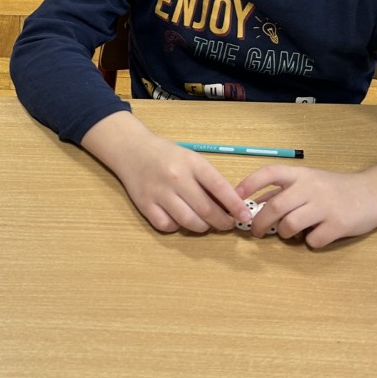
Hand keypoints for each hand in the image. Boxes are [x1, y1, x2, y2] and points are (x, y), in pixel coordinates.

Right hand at [82, 113, 252, 233]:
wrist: (131, 150)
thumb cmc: (167, 154)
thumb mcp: (191, 158)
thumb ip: (208, 179)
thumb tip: (229, 204)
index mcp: (191, 162)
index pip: (219, 187)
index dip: (235, 205)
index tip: (245, 216)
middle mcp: (175, 177)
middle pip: (205, 208)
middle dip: (222, 221)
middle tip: (228, 224)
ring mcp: (159, 192)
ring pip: (188, 221)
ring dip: (202, 227)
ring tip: (206, 224)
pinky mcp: (144, 204)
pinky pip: (167, 225)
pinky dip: (177, 227)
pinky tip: (180, 220)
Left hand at [236, 165, 376, 247]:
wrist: (372, 194)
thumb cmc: (334, 189)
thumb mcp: (308, 182)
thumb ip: (283, 191)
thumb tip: (252, 204)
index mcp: (302, 174)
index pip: (270, 172)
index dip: (250, 183)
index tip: (236, 197)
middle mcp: (312, 187)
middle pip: (276, 206)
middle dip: (260, 222)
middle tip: (256, 232)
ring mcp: (326, 206)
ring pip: (290, 224)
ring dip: (284, 233)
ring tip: (288, 233)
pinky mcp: (339, 224)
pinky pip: (313, 240)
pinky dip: (309, 242)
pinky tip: (316, 236)